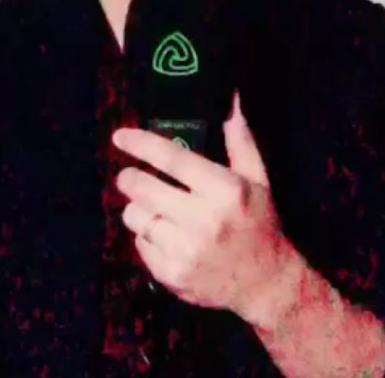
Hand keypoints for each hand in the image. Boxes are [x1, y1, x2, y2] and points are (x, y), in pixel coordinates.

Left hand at [113, 91, 296, 322]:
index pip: (173, 160)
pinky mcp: (172, 276)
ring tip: (153, 208)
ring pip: (136, 217)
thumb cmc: (259, 222)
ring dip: (138, 208)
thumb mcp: (257, 179)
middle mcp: (204, 221)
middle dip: (130, 178)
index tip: (119, 136)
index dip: (142, 144)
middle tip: (130, 176)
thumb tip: (230, 99)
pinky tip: (164, 236)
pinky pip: (139, 245)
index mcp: (225, 191)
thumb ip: (240, 141)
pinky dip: (145, 238)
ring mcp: (186, 252)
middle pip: (143, 189)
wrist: (266, 284)